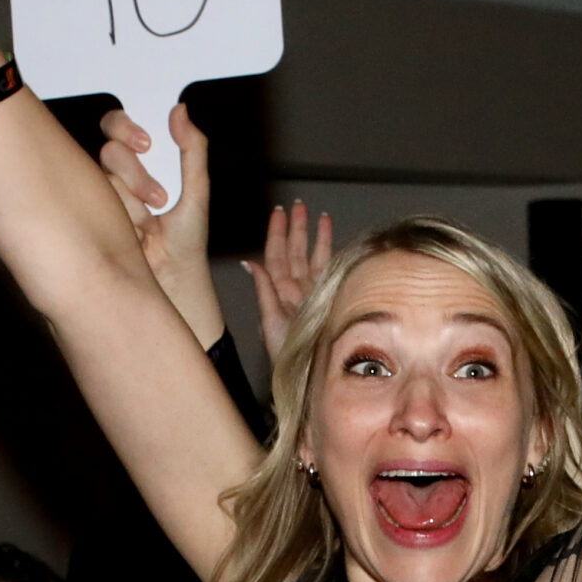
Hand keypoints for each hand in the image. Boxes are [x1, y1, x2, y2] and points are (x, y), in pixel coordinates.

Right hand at [97, 103, 218, 341]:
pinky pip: (102, 201)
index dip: (126, 127)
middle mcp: (120, 176)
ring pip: (107, 177)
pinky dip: (128, 216)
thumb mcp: (197, 190)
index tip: (147, 143)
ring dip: (135, 198)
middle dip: (133, 169)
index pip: (119, 127)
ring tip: (152, 220)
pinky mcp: (96, 218)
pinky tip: (139, 231)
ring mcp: (105, 198)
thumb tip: (180, 111)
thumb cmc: (187, 240)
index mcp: (144, 162)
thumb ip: (192, 149)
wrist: (174, 278)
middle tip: (155, 190)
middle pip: (109, 149)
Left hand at [244, 200, 332, 362]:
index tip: (278, 213)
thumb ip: (264, 290)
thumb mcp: (270, 322)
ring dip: (314, 235)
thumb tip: (250, 263)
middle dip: (295, 228)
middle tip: (297, 206)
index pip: (276, 257)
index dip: (277, 234)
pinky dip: (330, 250)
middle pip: (294, 253)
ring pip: (312, 257)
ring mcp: (313, 293)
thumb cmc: (288, 355)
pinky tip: (331, 234)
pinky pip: (330, 268)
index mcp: (279, 293)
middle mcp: (296, 290)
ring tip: (316, 214)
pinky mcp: (331, 297)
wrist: (312, 374)